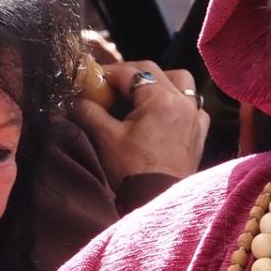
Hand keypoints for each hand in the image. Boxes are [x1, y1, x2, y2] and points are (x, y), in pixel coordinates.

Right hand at [67, 32, 207, 183]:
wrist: (157, 200)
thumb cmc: (133, 170)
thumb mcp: (105, 137)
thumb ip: (88, 111)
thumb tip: (71, 99)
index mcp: (159, 99)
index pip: (130, 72)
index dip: (107, 74)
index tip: (93, 80)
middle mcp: (182, 102)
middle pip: (155, 71)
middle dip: (131, 74)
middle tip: (112, 86)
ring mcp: (194, 117)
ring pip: (182, 82)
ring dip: (161, 81)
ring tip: (142, 95)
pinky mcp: (199, 133)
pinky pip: (194, 106)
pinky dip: (180, 102)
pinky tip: (165, 113)